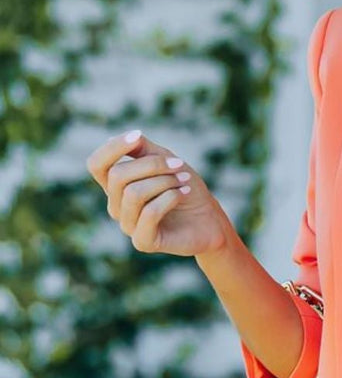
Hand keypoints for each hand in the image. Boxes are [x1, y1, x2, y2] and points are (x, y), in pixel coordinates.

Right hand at [86, 128, 232, 258]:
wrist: (210, 219)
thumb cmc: (185, 187)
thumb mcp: (166, 161)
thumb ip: (142, 149)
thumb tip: (119, 137)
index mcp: (116, 186)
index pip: (96, 165)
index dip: (112, 148)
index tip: (137, 136)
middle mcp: (116, 206)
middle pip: (118, 176)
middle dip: (153, 165)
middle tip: (179, 165)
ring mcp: (128, 225)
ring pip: (134, 193)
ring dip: (164, 181)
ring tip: (183, 181)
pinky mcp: (143, 241)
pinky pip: (150, 213)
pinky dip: (170, 197)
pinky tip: (184, 194)